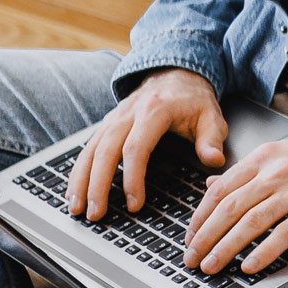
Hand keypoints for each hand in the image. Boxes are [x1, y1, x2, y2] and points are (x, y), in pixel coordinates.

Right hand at [67, 67, 226, 219]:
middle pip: (106, 150)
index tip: (134, 203)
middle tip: (96, 213)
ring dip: (81, 180)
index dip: (133, 177)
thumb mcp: (211, 116)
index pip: (137, 147)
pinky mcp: (107, 124)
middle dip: (97, 184)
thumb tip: (213, 161)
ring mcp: (114, 118)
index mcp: (155, 110)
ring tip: (76, 208)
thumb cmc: (193, 100)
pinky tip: (74, 191)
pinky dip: (78, 171)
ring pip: (90, 150)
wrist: (176, 73)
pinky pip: (87, 148)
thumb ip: (212, 139)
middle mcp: (128, 113)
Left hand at [183, 120, 287, 274]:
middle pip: (229, 208)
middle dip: (205, 237)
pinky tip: (250, 265)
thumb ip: (248, 171)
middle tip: (192, 258)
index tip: (190, 236)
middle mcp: (276, 172)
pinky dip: (264, 252)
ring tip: (212, 266)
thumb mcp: (283, 153)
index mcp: (265, 158)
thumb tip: (214, 184)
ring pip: (251, 222)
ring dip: (226, 248)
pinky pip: (283, 233)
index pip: (220, 189)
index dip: (200, 216)